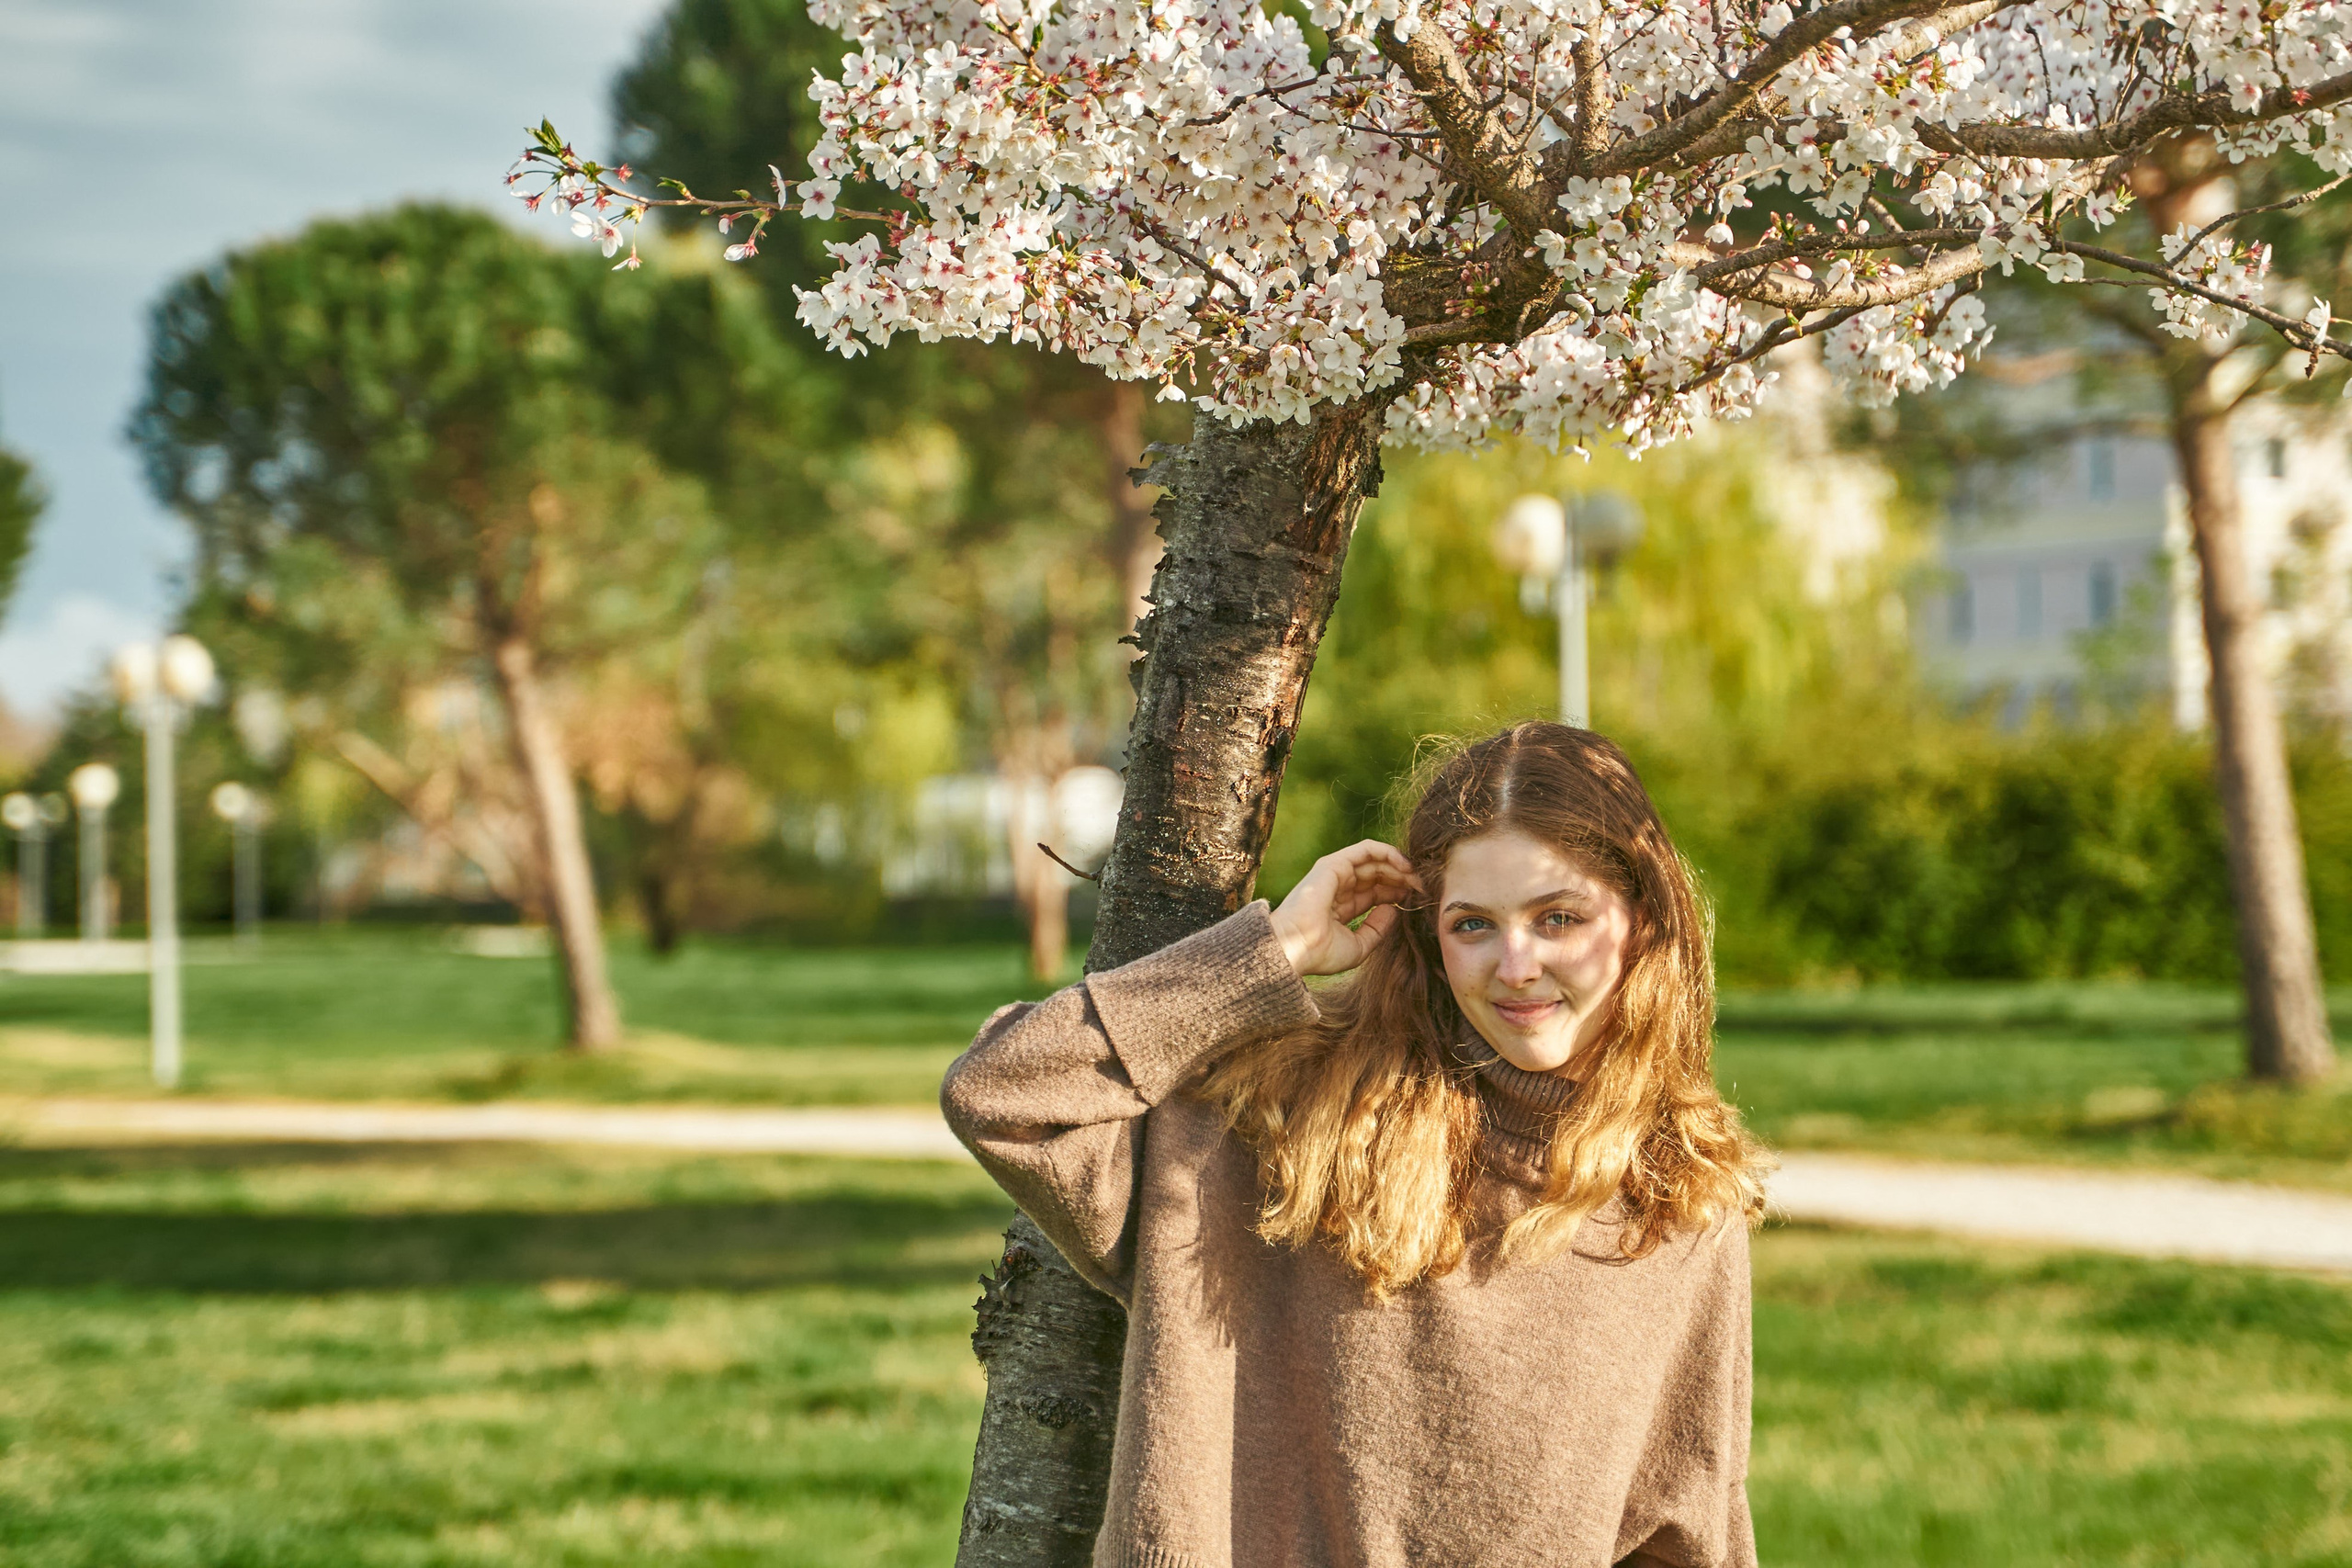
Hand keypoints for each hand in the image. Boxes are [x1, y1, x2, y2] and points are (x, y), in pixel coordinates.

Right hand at [1269, 840, 1421, 978]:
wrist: (1296, 949)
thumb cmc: (1321, 953)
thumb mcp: (1360, 946)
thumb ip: (1378, 928)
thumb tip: (1394, 910)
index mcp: (1342, 907)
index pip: (1377, 893)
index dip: (1399, 894)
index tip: (1420, 901)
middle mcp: (1339, 887)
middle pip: (1379, 875)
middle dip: (1403, 879)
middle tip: (1425, 887)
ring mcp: (1335, 874)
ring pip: (1375, 861)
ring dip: (1400, 866)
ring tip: (1418, 878)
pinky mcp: (1333, 863)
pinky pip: (1366, 849)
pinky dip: (1388, 853)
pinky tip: (1405, 866)